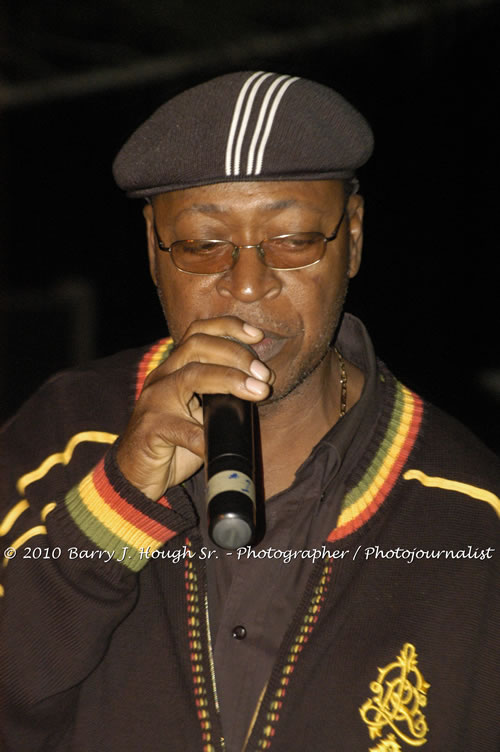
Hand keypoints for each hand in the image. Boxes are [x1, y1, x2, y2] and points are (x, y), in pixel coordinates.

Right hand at [116, 317, 273, 500]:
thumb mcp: (199, 411)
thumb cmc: (175, 442)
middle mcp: (162, 377)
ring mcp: (154, 401)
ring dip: (230, 380)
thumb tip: (261, 385)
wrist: (136, 474)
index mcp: (174, 368)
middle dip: (236, 354)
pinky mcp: (151, 429)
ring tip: (257, 392)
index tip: (257, 335)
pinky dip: (211, 438)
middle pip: (197, 346)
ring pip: (192, 376)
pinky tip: (226, 445)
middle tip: (264, 374)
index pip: (198, 332)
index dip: (227, 327)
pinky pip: (187, 431)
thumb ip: (220, 394)